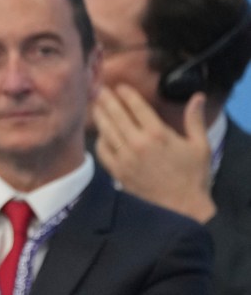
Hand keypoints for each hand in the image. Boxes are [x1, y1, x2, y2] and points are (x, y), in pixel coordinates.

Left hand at [93, 85, 215, 222]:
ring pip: (107, 131)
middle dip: (106, 100)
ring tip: (94, 105)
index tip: (119, 86)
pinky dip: (100, 140)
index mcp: (158, 134)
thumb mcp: (200, 145)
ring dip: (99, 116)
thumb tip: (197, 97)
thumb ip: (195, 120)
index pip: (137, 107)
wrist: (182, 208)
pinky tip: (100, 133)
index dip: (126, 94)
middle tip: (98, 89)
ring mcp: (125, 158)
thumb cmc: (193, 176)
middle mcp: (138, 143)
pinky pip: (103, 151)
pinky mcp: (118, 172)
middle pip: (117, 115)